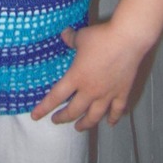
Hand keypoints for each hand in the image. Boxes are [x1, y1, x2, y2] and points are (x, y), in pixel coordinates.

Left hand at [31, 22, 146, 130]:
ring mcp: (107, 94)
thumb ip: (71, 38)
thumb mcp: (82, 36)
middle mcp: (90, 90)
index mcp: (77, 77)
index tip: (35, 116)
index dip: (44, 107)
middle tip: (56, 120)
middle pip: (74, 110)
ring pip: (94, 115)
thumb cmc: (101, 37)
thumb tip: (63, 34)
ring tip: (79, 127)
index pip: (56, 96)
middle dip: (63, 117)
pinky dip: (113, 118)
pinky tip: (110, 123)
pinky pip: (117, 110)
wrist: (127, 39)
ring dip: (85, 123)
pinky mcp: (122, 92)